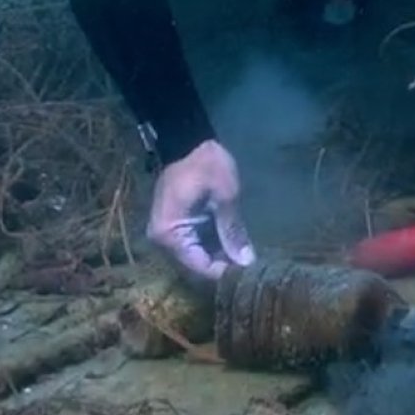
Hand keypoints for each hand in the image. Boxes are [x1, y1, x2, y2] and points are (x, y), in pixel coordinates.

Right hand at [147, 140, 254, 279]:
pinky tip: (234, 245)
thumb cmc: (207, 165)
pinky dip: (213, 247)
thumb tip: (246, 262)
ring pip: (196, 258)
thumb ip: (232, 230)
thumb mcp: (225, 196)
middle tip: (252, 265)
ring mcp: (167, 235)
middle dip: (223, 267)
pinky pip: (194, 246)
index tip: (250, 273)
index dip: (224, 273)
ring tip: (247, 256)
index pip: (198, 267)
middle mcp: (162, 241)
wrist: (190, 140)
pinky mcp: (175, 228)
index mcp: (168, 233)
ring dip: (220, 258)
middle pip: (195, 267)